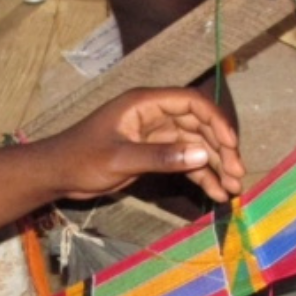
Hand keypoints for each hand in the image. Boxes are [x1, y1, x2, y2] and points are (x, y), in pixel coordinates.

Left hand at [44, 87, 244, 202]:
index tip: (231, 146)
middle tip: (237, 175)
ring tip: (232, 190)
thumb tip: (202, 155)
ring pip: (195, 147)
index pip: (191, 103)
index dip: (216, 121)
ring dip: (214, 167)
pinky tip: (215, 192)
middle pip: (199, 126)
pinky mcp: (153, 154)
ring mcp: (155, 135)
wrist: (57, 174)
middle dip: (221, 150)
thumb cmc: (80, 159)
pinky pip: (183, 162)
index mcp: (144, 103)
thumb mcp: (119, 159)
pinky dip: (199, 176)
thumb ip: (159, 157)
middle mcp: (154, 115)